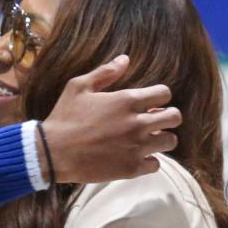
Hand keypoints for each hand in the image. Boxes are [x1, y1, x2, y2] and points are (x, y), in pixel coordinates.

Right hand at [41, 54, 181, 183]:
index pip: (165, 93)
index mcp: (126, 100)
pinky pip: (156, 164)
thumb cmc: (64, 117)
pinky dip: (149, 161)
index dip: (160, 97)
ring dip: (161, 139)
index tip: (150, 103)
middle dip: (168, 117)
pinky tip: (136, 156)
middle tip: (155, 121)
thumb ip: (105, 72)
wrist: (53, 152)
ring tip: (148, 140)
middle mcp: (137, 123)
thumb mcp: (78, 86)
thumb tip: (125, 59)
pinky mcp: (131, 168)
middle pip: (175, 117)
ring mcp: (136, 147)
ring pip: (170, 141)